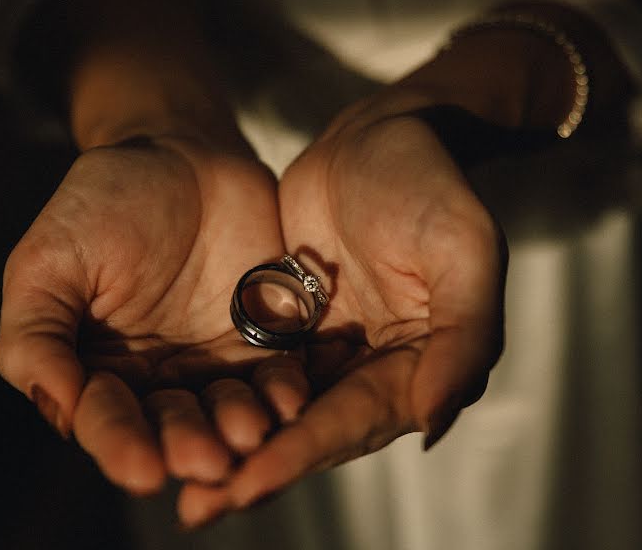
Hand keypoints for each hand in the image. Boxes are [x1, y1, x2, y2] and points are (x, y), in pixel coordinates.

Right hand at [0, 136, 309, 496]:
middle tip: (208, 461)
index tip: (143, 468)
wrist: (185, 155)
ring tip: (250, 435)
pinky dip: (285, 389)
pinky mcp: (268, 338)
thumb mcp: (52, 259)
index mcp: (99, 368)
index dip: (122, 444)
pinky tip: (292, 400)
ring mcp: (217, 361)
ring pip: (229, 409)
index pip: (107, 418)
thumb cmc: (107, 200)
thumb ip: (40, 332)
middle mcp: (160, 377)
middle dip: (190, 445)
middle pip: (174, 425)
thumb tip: (58, 405)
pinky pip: (279, 373)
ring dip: (240, 426)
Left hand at [178, 93, 506, 525]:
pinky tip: (179, 419)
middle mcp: (378, 369)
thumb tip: (434, 420)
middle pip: (314, 430)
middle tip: (197, 507)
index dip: (302, 453)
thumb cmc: (432, 184)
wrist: (383, 134)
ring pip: (281, 411)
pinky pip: (258, 371)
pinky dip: (224, 399)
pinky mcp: (295, 328)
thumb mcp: (465, 249)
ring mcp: (334, 351)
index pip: (359, 418)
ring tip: (177, 482)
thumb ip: (464, 336)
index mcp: (423, 362)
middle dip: (256, 470)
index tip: (245, 484)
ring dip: (232, 447)